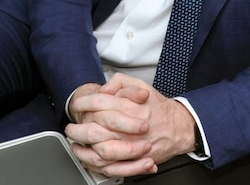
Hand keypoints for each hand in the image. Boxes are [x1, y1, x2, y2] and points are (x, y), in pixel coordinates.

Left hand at [65, 73, 197, 175]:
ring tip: (74, 142)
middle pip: (95, 130)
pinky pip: (109, 166)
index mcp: (130, 108)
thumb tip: (104, 88)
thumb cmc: (158, 108)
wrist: (178, 127)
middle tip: (71, 127)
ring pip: (99, 151)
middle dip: (78, 129)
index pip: (99, 104)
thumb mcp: (141, 85)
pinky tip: (86, 156)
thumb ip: (121, 82)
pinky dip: (94, 163)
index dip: (83, 104)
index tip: (76, 105)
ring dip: (83, 148)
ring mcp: (131, 147)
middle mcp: (130, 129)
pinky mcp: (133, 160)